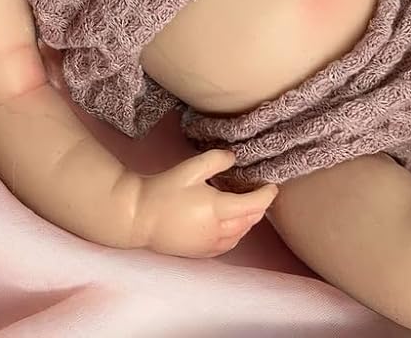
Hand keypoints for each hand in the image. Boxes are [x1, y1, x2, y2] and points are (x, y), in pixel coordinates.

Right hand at [127, 150, 277, 257]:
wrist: (138, 216)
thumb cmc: (163, 190)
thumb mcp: (190, 168)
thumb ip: (216, 160)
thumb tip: (234, 158)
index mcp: (218, 209)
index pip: (254, 205)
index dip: (267, 195)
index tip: (273, 186)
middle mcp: (218, 231)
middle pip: (250, 221)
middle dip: (259, 207)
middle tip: (260, 192)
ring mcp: (209, 245)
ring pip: (241, 235)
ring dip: (248, 221)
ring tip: (246, 206)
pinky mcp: (200, 252)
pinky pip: (228, 245)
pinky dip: (236, 234)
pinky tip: (230, 224)